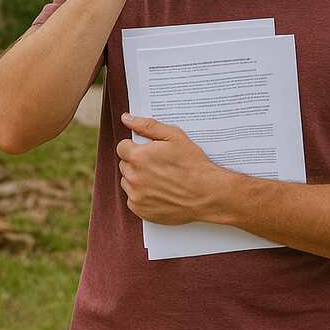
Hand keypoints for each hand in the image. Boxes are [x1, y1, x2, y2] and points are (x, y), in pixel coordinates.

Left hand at [116, 112, 232, 224]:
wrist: (208, 194)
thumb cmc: (193, 165)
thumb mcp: (174, 137)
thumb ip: (147, 126)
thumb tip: (126, 118)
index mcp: (138, 157)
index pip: (122, 148)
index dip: (135, 148)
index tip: (147, 152)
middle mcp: (133, 177)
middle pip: (125, 165)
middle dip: (137, 163)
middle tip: (157, 165)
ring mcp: (136, 195)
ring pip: (128, 182)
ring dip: (138, 179)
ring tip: (160, 179)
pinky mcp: (140, 210)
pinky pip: (133, 199)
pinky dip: (142, 196)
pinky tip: (159, 192)